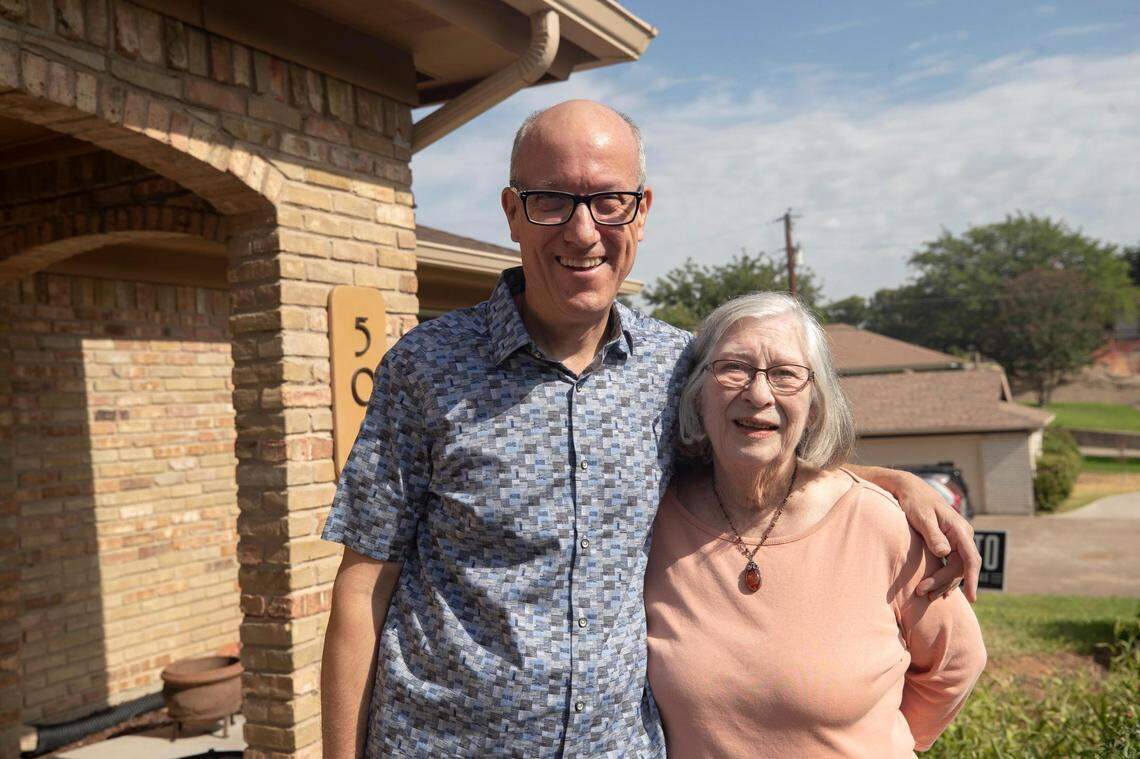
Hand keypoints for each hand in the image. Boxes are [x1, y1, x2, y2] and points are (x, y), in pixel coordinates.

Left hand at [847, 465, 981, 600]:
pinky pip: (952, 564)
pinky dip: (944, 577)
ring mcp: (958, 540)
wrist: (911, 490)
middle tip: (922, 593)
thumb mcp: (922, 517)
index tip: (971, 598)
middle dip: (943, 583)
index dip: (972, 579)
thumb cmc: (915, 502)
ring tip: (926, 595)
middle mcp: (963, 536)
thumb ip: (933, 535)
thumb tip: (944, 553)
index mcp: (960, 529)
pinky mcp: (950, 544)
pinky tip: (937, 590)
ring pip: (956, 568)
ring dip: (943, 583)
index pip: (971, 559)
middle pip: (960, 567)